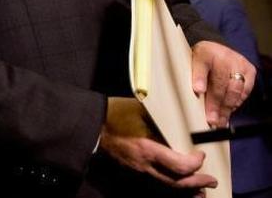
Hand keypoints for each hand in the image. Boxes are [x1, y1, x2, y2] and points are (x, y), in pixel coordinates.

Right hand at [99, 97, 216, 190]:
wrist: (90, 126)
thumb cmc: (114, 115)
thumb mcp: (140, 112)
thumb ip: (162, 121)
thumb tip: (182, 122)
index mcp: (147, 150)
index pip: (180, 167)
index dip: (195, 163)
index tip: (201, 154)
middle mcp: (145, 166)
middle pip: (178, 183)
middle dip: (198, 182)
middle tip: (212, 179)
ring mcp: (138, 173)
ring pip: (169, 189)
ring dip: (188, 191)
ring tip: (202, 190)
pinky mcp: (133, 174)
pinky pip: (158, 186)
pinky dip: (173, 189)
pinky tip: (182, 190)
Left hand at [191, 40, 255, 126]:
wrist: (218, 48)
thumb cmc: (202, 59)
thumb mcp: (192, 63)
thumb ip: (193, 77)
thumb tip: (196, 95)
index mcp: (204, 52)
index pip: (202, 67)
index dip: (200, 79)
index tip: (198, 91)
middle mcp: (224, 56)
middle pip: (220, 83)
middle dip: (216, 104)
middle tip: (212, 120)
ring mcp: (239, 63)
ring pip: (234, 89)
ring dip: (226, 108)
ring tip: (220, 121)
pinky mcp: (250, 70)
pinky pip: (244, 91)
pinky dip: (236, 103)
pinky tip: (229, 111)